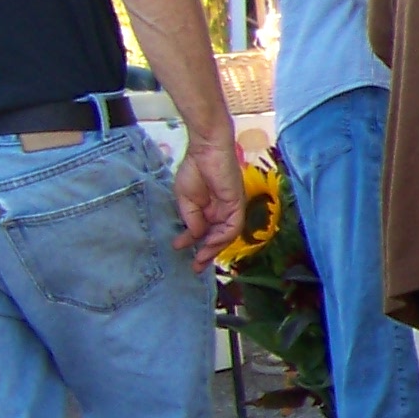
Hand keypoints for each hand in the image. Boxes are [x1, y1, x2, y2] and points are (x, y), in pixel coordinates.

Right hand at [177, 131, 245, 259]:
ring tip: (200, 259)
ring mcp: (231, 208)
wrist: (205, 150)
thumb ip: (191, 219)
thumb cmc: (194, 170)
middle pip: (217, 237)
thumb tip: (194, 236)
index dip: (195, 244)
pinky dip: (223, 236)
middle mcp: (221, 211)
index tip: (181, 252)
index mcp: (209, 210)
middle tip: (195, 267)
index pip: (205, 232)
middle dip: (207, 253)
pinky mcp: (237, 204)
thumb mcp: (186, 200)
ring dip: (214, 248)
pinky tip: (210, 242)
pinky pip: (233, 225)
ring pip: (226, 235)